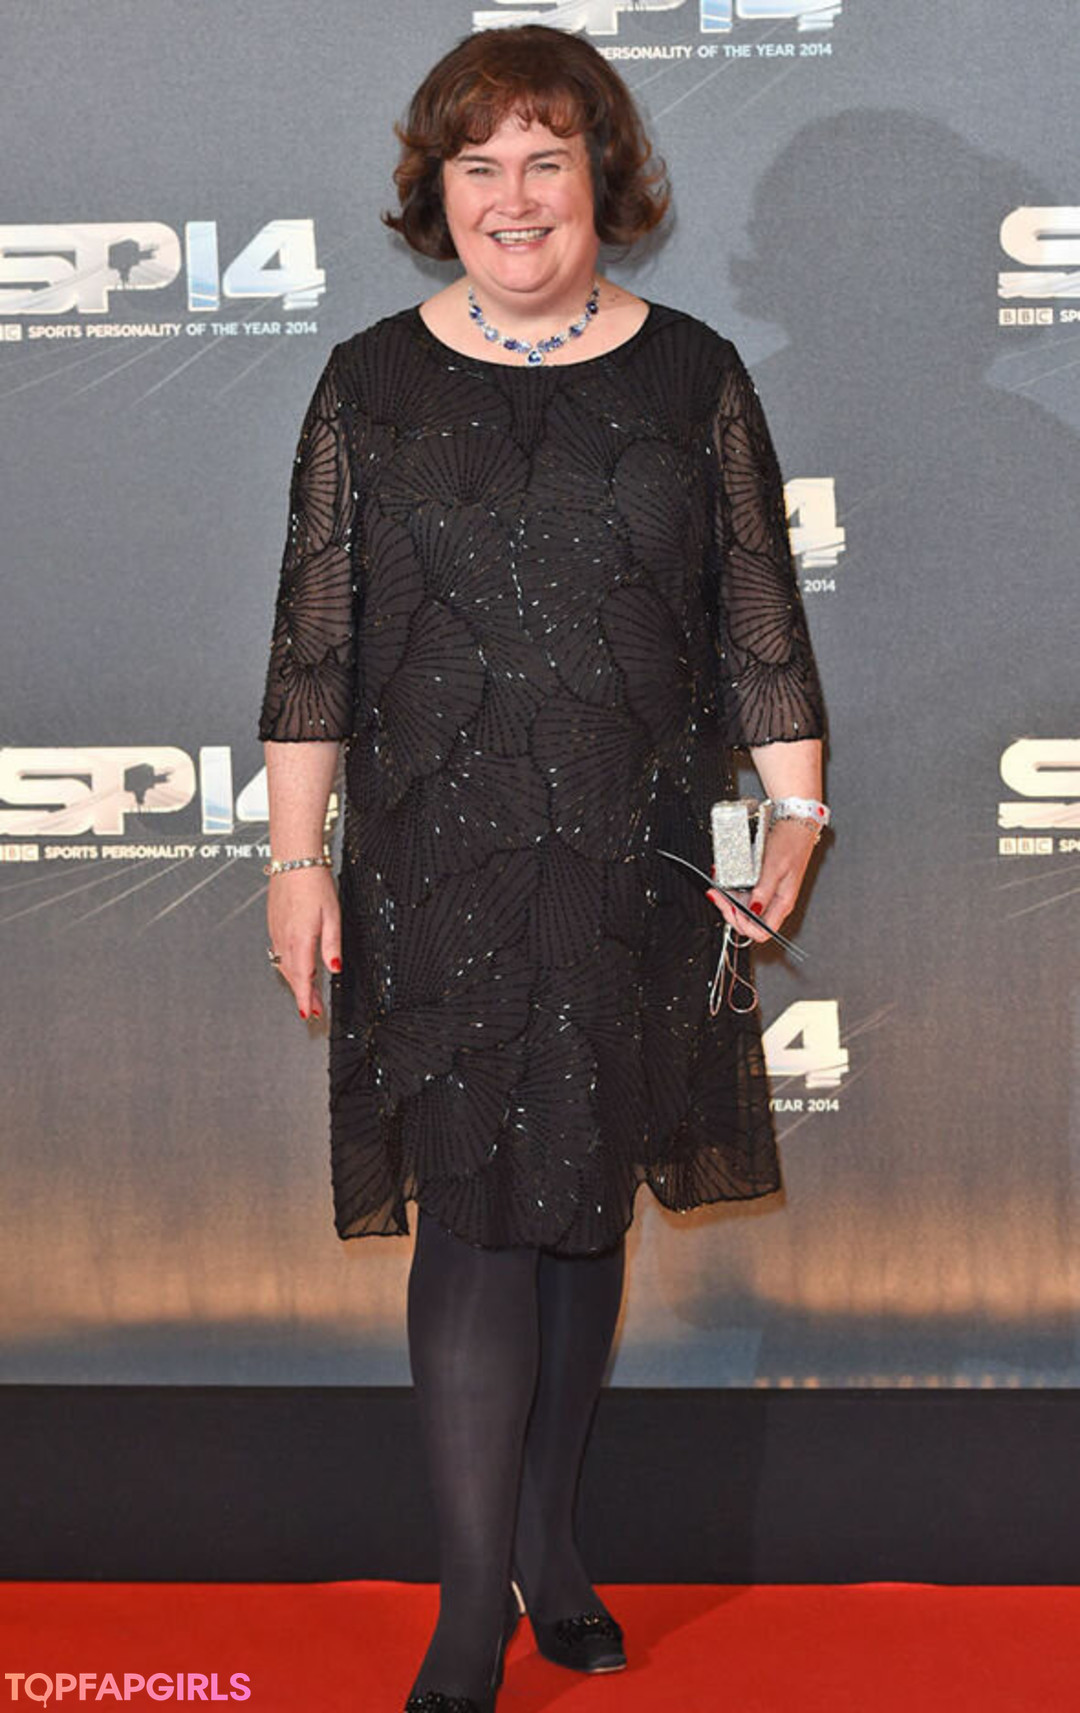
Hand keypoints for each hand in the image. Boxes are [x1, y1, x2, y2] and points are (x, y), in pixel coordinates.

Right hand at [267, 866, 340, 1020]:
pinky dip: (289, 966)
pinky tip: (297, 967)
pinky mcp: (274, 924)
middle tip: (312, 1009)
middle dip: (303, 994)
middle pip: (292, 976)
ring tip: (308, 992)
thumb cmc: (313, 883)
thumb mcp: (333, 915)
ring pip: (284, 965)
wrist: (294, 860)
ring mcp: (276, 931)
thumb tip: (335, 967)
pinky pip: (279, 952)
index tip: (308, 1013)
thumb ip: (332, 944)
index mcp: (300, 939)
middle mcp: (284, 938)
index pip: (302, 978)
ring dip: (296, 981)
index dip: (305, 999)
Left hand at [707, 818, 818, 944]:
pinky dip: (731, 890)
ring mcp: (768, 893)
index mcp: (782, 903)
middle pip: (749, 922)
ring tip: (717, 887)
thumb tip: (753, 910)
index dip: (743, 925)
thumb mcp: (775, 867)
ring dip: (728, 901)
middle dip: (729, 912)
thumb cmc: (791, 843)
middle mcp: (775, 902)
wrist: (797, 824)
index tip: (730, 909)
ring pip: (743, 909)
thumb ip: (764, 891)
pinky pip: (744, 894)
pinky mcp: (762, 883)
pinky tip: (724, 881)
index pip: (762, 932)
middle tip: (717, 897)